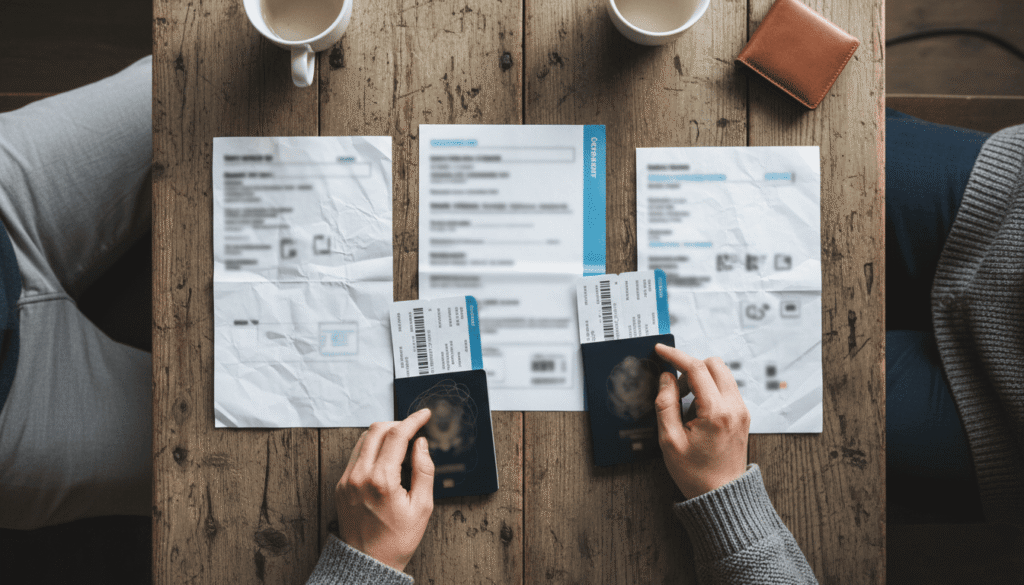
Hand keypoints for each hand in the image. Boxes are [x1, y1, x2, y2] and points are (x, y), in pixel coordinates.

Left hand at [336, 408, 434, 572]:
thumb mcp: (422, 507)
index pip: (397, 436)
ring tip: (401, 445)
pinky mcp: (340, 485)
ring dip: (383, 434)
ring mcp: (346, 479)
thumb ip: (424, 471)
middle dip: (398, 424)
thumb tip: (421, 444)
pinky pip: (356, 455)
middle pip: (377, 430)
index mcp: (381, 480)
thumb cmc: (397, 539)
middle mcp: (359, 475)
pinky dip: (372, 448)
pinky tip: (386, 459)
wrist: (368, 561)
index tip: (424, 414)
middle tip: (414, 429)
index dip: (413, 420)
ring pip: (364, 439)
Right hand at [654, 344, 749, 498]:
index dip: (676, 356)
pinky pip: (726, 388)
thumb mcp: (670, 441)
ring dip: (701, 378)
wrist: (721, 494)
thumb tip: (666, 378)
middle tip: (674, 388)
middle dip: (691, 367)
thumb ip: (665, 404)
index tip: (661, 350)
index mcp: (716, 412)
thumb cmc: (694, 472)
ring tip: (685, 403)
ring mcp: (742, 410)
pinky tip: (697, 410)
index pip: (696, 369)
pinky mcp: (743, 415)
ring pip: (722, 373)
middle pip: (714, 364)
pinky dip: (710, 388)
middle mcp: (734, 407)